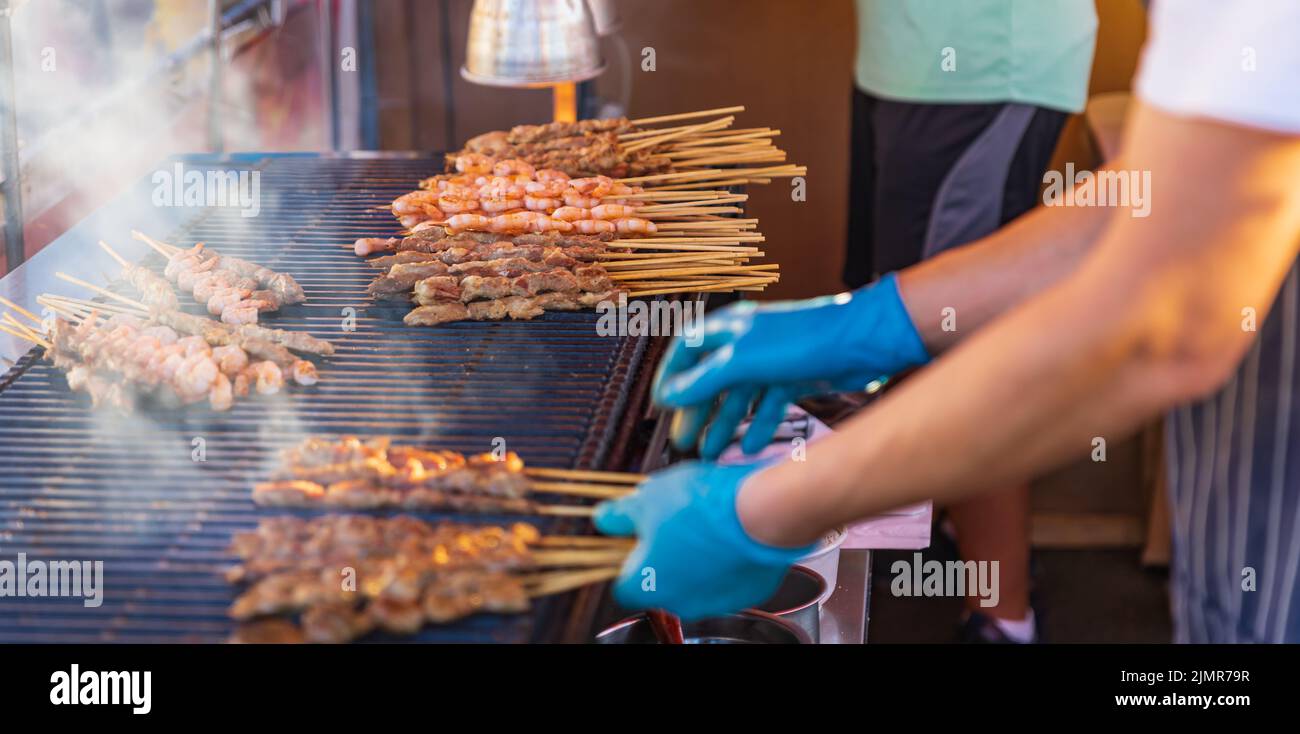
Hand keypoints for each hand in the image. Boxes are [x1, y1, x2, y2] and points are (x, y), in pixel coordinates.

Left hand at [593, 460, 813, 620]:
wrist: (759, 511)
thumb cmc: (701, 507)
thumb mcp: (647, 500)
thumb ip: (621, 515)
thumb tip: (605, 518)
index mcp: (647, 587)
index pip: (624, 583)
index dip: (629, 557)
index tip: (638, 535)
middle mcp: (680, 604)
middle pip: (663, 581)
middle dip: (667, 555)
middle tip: (674, 521)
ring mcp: (716, 602)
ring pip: (698, 580)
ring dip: (698, 557)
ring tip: (707, 522)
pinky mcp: (749, 594)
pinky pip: (731, 577)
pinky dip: (729, 559)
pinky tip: (731, 532)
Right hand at [654, 273, 928, 457]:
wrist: (862, 341)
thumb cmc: (804, 338)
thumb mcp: (742, 361)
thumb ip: (704, 380)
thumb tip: (670, 395)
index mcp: (729, 328)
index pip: (687, 350)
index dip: (672, 377)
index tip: (661, 405)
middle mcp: (747, 343)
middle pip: (712, 379)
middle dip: (697, 411)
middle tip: (684, 440)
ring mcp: (771, 361)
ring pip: (740, 397)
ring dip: (725, 425)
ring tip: (711, 452)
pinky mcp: (794, 378)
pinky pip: (768, 406)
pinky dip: (758, 426)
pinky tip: (752, 446)